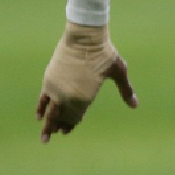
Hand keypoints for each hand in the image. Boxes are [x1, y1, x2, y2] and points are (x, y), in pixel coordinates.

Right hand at [36, 23, 137, 142]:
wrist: (85, 37)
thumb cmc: (105, 54)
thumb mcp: (119, 72)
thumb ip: (126, 90)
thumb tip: (135, 105)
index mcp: (85, 97)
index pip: (76, 117)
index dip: (71, 125)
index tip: (66, 131)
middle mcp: (68, 96)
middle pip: (61, 117)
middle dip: (57, 127)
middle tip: (53, 136)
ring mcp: (56, 89)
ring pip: (50, 112)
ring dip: (47, 124)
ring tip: (45, 137)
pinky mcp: (49, 79)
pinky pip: (42, 99)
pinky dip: (40, 109)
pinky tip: (39, 117)